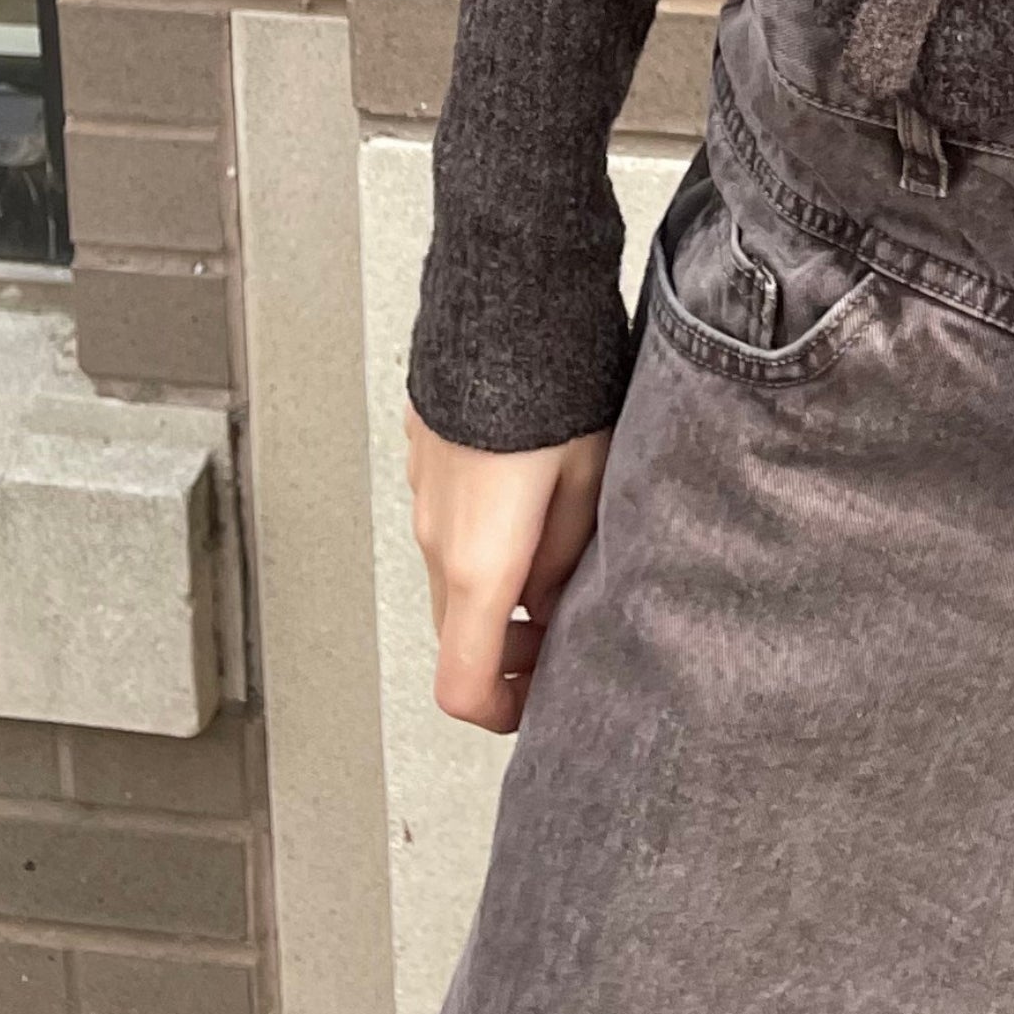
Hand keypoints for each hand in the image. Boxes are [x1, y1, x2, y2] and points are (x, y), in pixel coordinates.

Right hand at [403, 401, 615, 731]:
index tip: (541, 698)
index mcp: (479, 565)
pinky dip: (481, 539)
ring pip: (451, 578)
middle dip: (509, 649)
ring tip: (558, 552)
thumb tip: (556, 602)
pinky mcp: (425, 459)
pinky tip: (530, 497)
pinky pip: (446, 524)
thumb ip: (569, 559)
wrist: (504, 302)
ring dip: (497, 590)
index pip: (463, 685)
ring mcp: (423, 499)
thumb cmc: (557, 391)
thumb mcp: (590, 484)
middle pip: (458, 634)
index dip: (502, 710)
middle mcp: (436, 541)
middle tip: (566, 624)